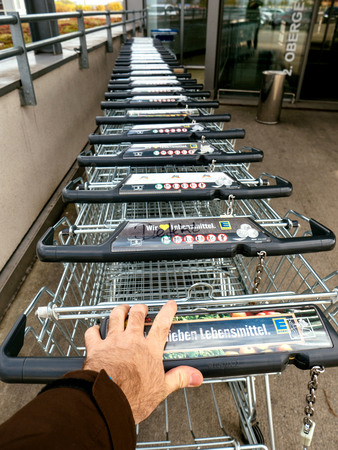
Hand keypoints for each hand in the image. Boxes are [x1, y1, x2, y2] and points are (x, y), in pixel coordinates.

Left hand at [83, 300, 202, 423]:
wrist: (107, 399)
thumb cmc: (133, 397)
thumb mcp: (162, 389)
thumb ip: (179, 378)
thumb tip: (196, 376)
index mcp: (149, 349)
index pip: (162, 324)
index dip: (167, 312)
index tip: (170, 305)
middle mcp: (131, 340)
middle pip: (137, 315)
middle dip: (140, 308)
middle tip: (142, 308)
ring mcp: (113, 341)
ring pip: (116, 317)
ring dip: (119, 310)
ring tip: (122, 309)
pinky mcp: (96, 347)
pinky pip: (93, 332)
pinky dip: (94, 328)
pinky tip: (95, 329)